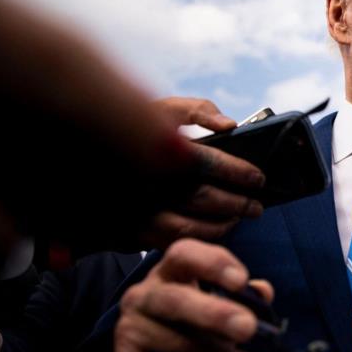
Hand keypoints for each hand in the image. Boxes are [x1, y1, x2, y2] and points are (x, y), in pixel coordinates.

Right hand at [113, 239, 272, 351]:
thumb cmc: (190, 326)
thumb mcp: (212, 305)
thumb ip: (240, 297)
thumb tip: (263, 292)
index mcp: (168, 273)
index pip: (184, 254)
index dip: (212, 263)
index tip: (241, 281)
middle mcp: (142, 296)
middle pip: (176, 300)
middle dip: (215, 314)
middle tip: (249, 328)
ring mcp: (130, 331)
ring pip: (180, 346)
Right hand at [144, 98, 264, 247]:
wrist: (93, 158)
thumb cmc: (143, 129)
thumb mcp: (166, 109)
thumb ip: (199, 111)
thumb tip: (230, 125)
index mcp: (159, 148)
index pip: (207, 162)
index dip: (237, 172)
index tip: (258, 178)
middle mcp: (148, 179)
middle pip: (202, 198)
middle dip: (237, 203)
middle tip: (256, 206)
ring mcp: (138, 207)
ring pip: (188, 226)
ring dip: (221, 225)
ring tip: (238, 217)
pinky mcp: (132, 230)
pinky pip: (172, 242)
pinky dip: (198, 238)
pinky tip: (214, 229)